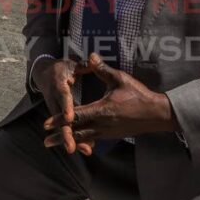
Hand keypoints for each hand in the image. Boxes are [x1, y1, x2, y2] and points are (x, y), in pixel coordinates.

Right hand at [31, 58, 80, 153]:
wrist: (44, 74)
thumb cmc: (60, 69)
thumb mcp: (70, 64)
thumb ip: (82, 65)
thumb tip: (93, 58)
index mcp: (58, 85)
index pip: (62, 97)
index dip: (66, 107)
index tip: (70, 117)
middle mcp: (55, 100)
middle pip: (60, 119)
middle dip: (66, 133)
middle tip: (72, 146)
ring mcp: (56, 109)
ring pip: (63, 127)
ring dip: (72, 139)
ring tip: (84, 150)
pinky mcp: (60, 116)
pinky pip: (67, 127)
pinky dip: (75, 137)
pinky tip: (87, 147)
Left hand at [43, 53, 174, 153]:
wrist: (155, 114)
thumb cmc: (138, 95)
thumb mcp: (120, 79)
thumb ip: (103, 69)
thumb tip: (91, 56)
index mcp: (102, 110)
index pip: (77, 116)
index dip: (61, 119)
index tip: (46, 123)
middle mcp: (102, 124)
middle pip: (77, 132)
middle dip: (60, 136)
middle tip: (45, 140)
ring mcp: (107, 132)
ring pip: (84, 138)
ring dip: (69, 141)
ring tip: (54, 144)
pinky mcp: (111, 135)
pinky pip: (93, 139)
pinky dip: (81, 141)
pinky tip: (76, 142)